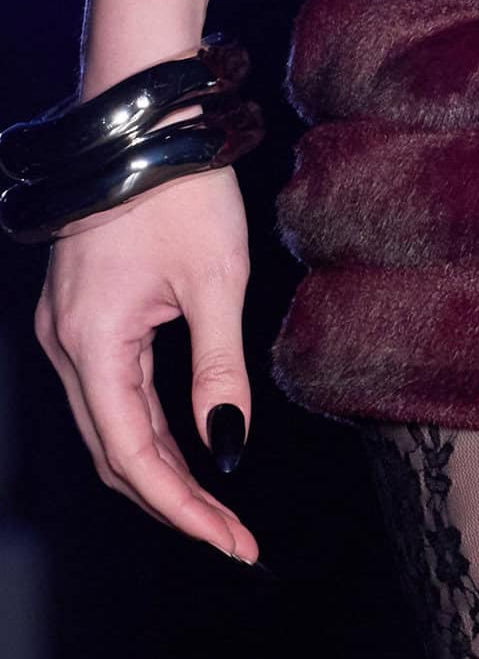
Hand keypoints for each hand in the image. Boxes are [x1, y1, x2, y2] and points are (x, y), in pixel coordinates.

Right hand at [33, 165, 260, 562]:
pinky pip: (110, 391)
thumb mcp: (217, 282)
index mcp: (92, 341)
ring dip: (160, 471)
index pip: (134, 455)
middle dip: (172, 502)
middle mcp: (65, 342)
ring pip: (109, 425)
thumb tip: (228, 446)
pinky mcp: (82, 313)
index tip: (232, 543)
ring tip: (216, 510)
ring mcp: (67, 328)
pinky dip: (146, 429)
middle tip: (232, 539)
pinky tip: (188, 449)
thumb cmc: (180, 186)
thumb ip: (219, 370)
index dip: (183, 509)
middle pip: (114, 451)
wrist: (143, 116)